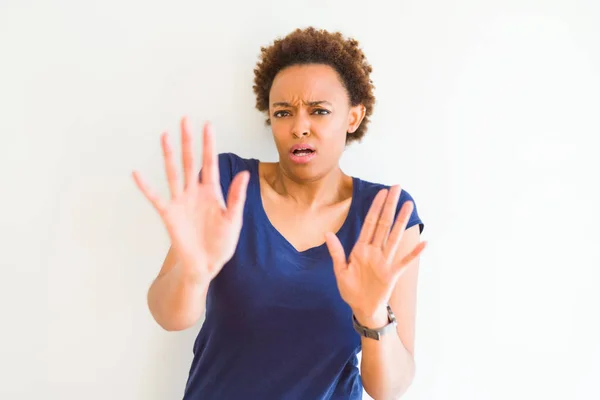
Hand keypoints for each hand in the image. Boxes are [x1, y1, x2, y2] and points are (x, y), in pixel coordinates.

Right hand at [132, 117, 248, 281]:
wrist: (206, 264)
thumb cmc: (221, 243)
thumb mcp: (233, 219)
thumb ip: (236, 197)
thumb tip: (243, 174)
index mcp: (212, 192)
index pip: (210, 163)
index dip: (208, 144)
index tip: (207, 125)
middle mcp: (194, 192)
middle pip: (190, 161)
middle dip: (188, 142)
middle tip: (185, 120)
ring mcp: (180, 201)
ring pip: (173, 173)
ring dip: (169, 155)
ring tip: (164, 136)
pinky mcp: (169, 214)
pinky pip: (155, 198)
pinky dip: (146, 186)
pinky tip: (137, 173)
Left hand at [325, 186, 426, 320]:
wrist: (361, 308)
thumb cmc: (351, 289)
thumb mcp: (340, 270)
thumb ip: (336, 252)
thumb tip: (327, 233)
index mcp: (361, 249)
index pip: (369, 223)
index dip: (375, 207)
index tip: (381, 193)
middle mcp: (375, 252)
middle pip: (383, 224)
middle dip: (389, 206)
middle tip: (396, 188)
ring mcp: (385, 262)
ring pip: (394, 237)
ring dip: (401, 221)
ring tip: (408, 205)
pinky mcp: (392, 274)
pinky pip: (404, 262)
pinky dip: (414, 253)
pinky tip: (424, 243)